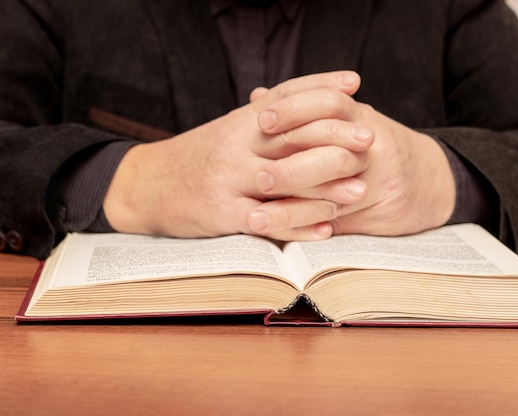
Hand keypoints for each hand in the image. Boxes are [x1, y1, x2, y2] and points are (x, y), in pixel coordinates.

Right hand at [103, 71, 372, 239]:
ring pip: (280, 182)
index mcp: (239, 122)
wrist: (148, 185)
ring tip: (359, 190)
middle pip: (288, 138)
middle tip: (369, 139)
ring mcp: (226, 181)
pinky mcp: (220, 214)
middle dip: (332, 137)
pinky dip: (297, 226)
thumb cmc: (201, 156)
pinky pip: (265, 222)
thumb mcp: (230, 129)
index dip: (319, 87)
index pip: (283, 97)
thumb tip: (307, 100)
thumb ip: (266, 116)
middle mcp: (234, 147)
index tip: (353, 85)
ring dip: (322, 187)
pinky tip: (325, 228)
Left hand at [249, 82, 455, 236]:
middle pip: (331, 153)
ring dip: (291, 208)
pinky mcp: (380, 209)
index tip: (262, 119)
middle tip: (259, 179)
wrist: (432, 180)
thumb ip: (303, 113)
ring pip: (330, 193)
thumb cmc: (376, 147)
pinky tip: (284, 235)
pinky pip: (339, 218)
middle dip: (291, 166)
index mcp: (359, 116)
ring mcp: (376, 178)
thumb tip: (256, 96)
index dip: (294, 109)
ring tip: (256, 219)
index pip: (328, 103)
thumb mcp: (347, 121)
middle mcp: (370, 144)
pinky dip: (309, 227)